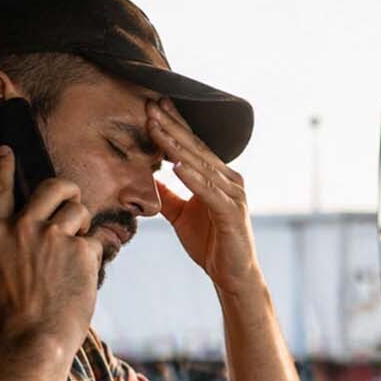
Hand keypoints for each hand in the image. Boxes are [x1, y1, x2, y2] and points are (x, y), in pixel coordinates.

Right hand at [0, 145, 104, 352]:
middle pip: (53, 186)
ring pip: (79, 210)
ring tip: (75, 248)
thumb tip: (10, 221)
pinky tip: (82, 274)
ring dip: (82, 225)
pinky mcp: (80, 250)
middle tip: (72, 199)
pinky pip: (94, 240)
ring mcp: (53, 237)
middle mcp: (22, 227)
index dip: (4, 166)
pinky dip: (92, 255)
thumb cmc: (13, 309)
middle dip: (68, 189)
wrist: (36, 336)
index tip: (7, 150)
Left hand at [148, 98, 262, 294]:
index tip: (153, 105)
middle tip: (151, 105)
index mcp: (218, 177)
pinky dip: (193, 178)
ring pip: (200, 166)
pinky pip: (209, 192)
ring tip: (157, 127)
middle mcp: (229, 180)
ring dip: (177, 146)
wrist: (232, 276)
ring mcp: (233, 195)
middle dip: (172, 126)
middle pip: (195, 149)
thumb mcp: (181, 215)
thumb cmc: (210, 244)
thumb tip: (148, 176)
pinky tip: (177, 166)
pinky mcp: (232, 213)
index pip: (192, 146)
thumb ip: (168, 194)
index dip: (174, 125)